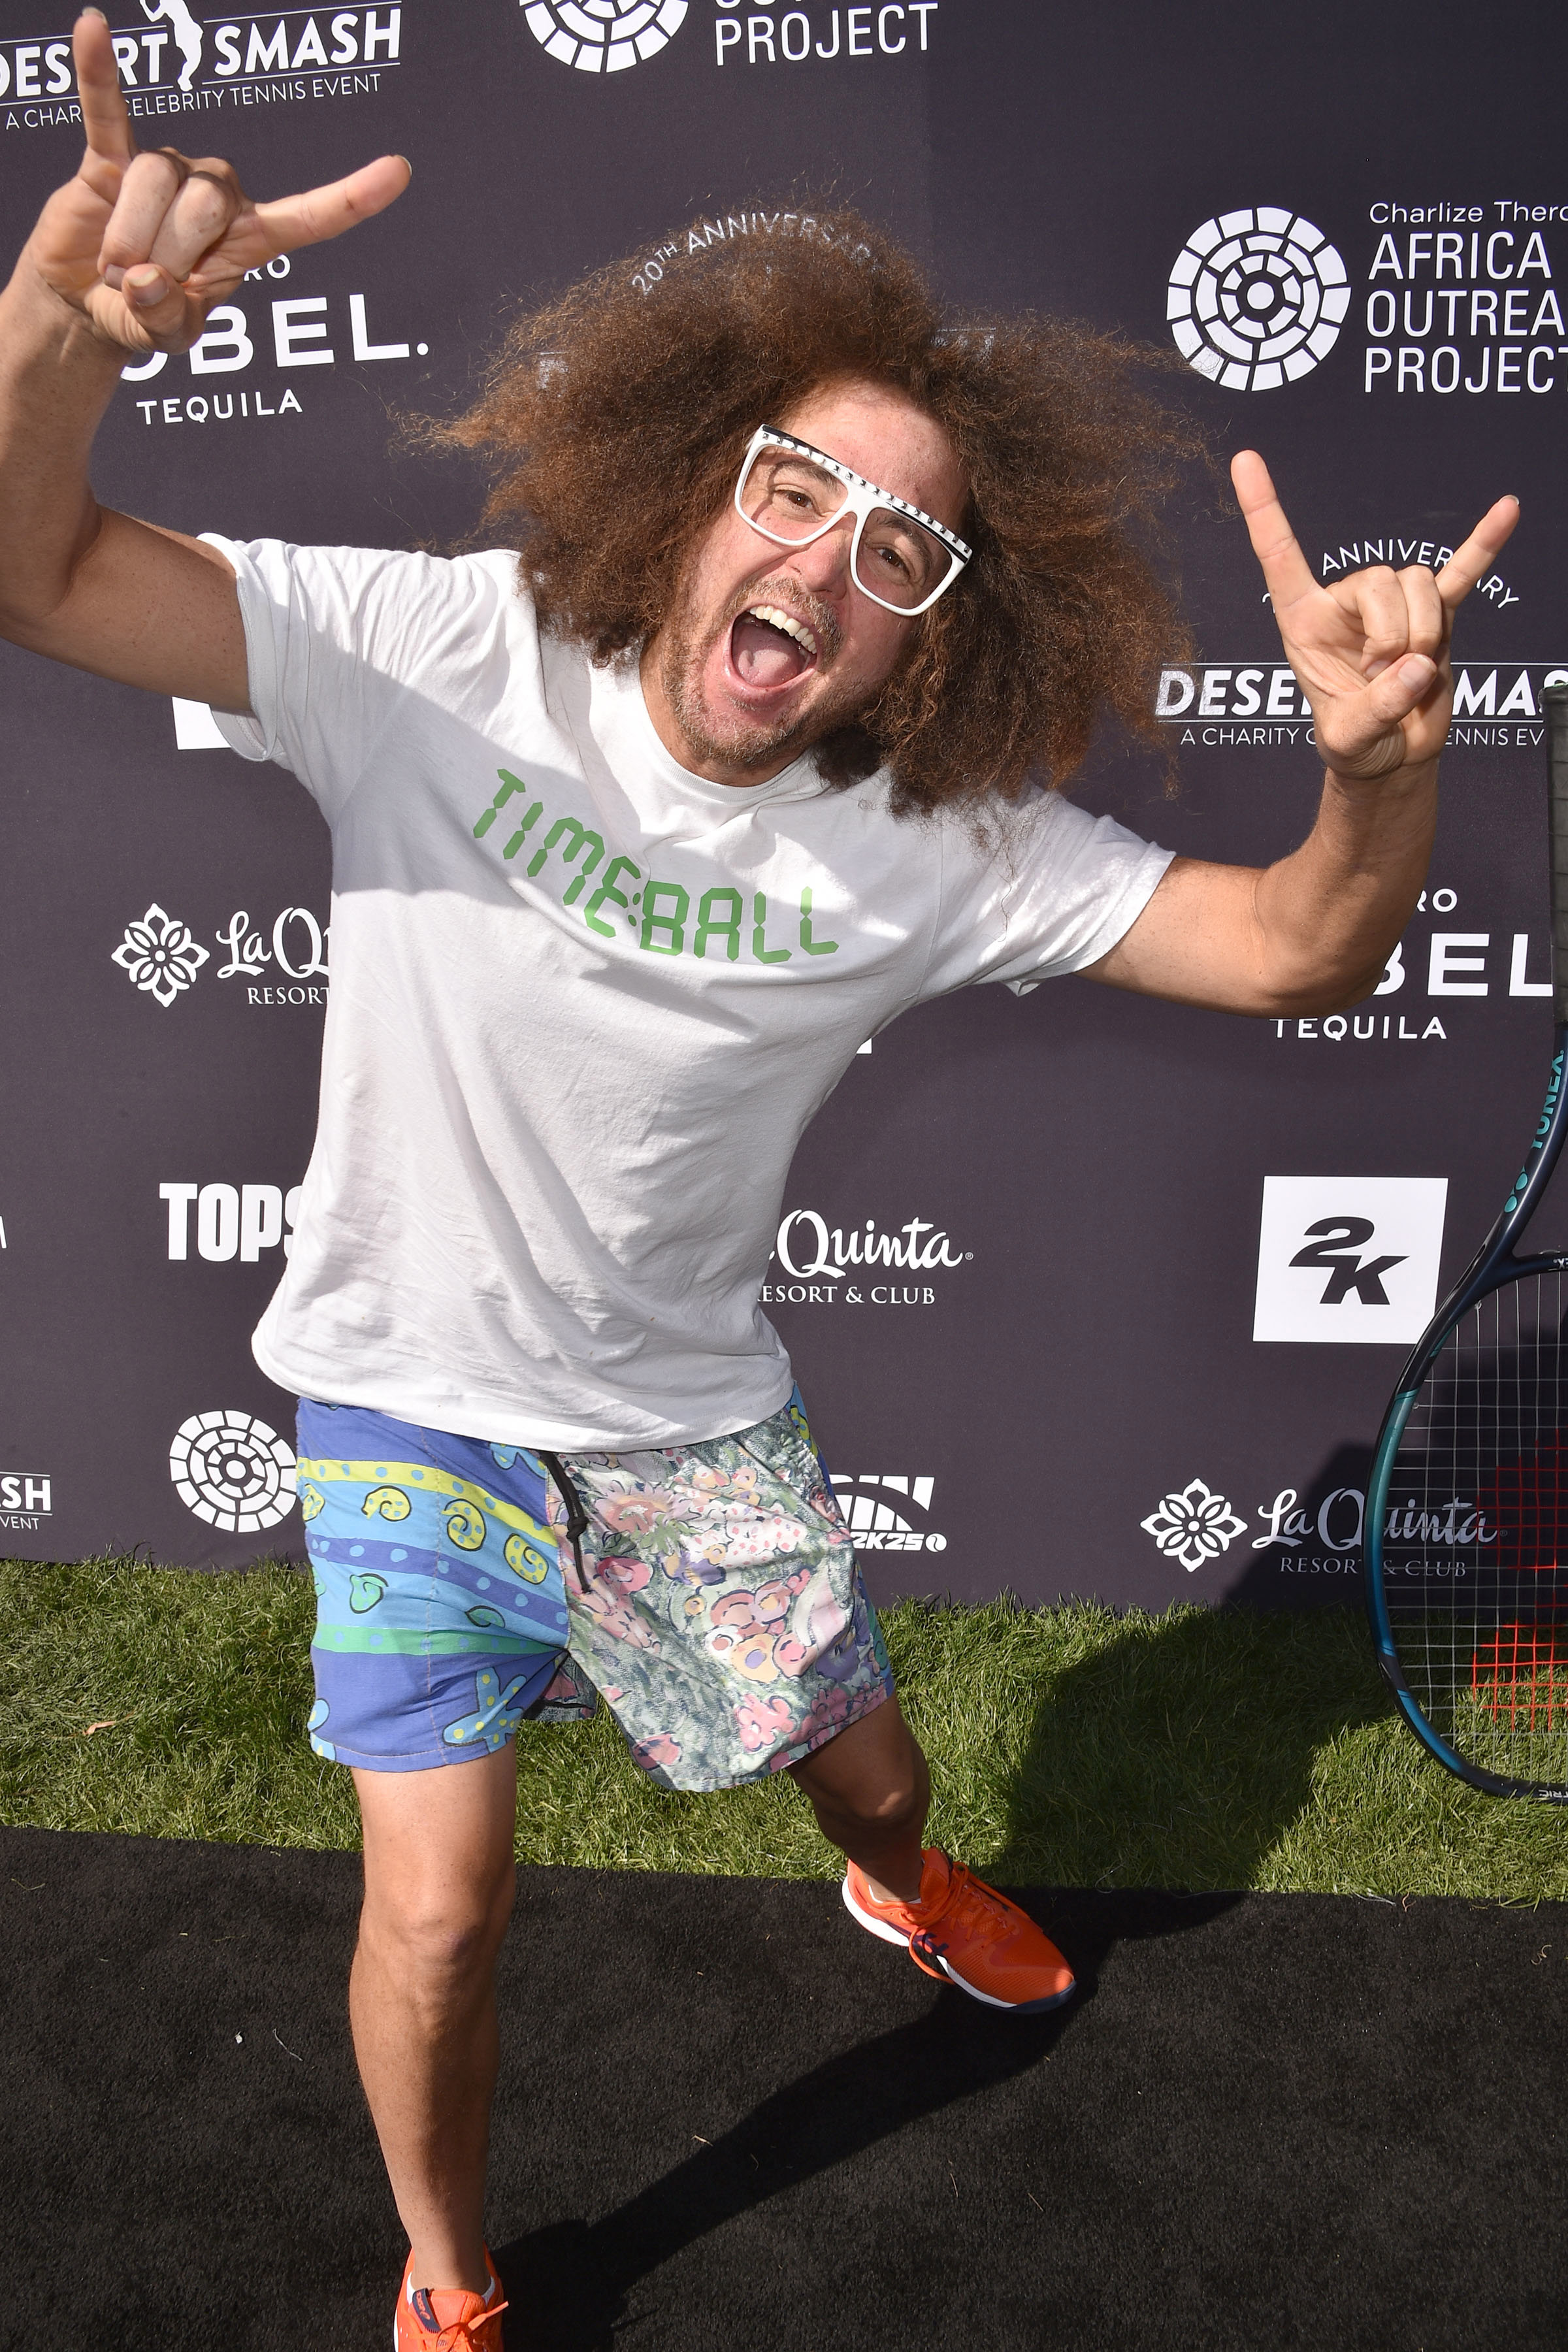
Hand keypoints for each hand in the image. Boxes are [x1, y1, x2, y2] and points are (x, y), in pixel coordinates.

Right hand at [24, 10, 409, 354]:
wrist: (89, 303)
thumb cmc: (144, 315)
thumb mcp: (166, 337)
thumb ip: (166, 320)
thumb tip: (144, 278)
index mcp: (250, 240)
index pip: (310, 216)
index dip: (351, 198)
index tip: (398, 171)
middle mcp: (218, 195)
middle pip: (207, 205)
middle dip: (169, 258)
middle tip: (147, 284)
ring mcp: (170, 170)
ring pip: (157, 183)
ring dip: (128, 239)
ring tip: (116, 264)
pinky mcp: (113, 156)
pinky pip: (107, 110)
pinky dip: (98, 73)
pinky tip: (91, 26)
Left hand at [1232, 449, 1519, 783]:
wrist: (1393, 758)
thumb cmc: (1357, 744)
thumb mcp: (1350, 739)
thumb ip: (1377, 708)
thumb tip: (1419, 666)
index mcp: (1304, 621)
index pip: (1280, 556)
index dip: (1264, 510)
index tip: (1245, 459)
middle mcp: (1346, 603)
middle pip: (1378, 578)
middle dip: (1391, 634)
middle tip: (1381, 678)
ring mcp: (1394, 606)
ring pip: (1417, 583)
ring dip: (1423, 632)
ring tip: (1409, 674)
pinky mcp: (1437, 616)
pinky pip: (1461, 573)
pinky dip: (1483, 546)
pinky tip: (1507, 510)